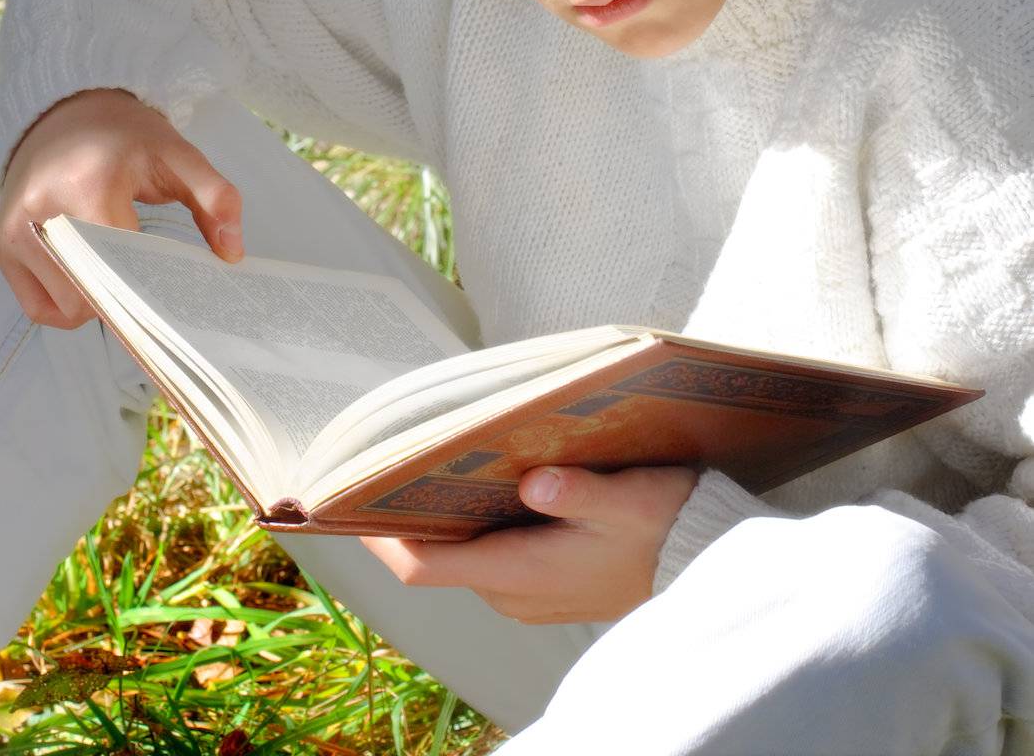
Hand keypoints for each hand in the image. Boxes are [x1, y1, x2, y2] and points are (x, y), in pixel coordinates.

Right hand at [0, 88, 243, 328]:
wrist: (68, 113)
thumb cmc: (128, 139)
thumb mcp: (179, 156)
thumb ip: (217, 198)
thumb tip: (233, 253)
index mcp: (90, 185)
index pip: (124, 266)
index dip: (155, 288)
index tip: (179, 292)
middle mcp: (43, 210)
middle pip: (95, 296)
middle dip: (130, 298)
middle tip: (154, 284)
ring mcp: (15, 230)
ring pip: (68, 308)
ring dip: (100, 303)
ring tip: (120, 268)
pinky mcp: (1, 245)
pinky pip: (39, 308)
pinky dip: (69, 307)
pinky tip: (92, 279)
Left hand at [360, 462, 697, 623]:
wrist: (707, 561)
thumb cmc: (667, 525)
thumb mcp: (628, 499)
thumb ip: (579, 491)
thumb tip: (533, 484)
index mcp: (521, 572)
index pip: (424, 567)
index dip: (379, 537)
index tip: (346, 500)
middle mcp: (514, 592)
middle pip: (435, 559)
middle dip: (408, 514)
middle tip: (387, 458)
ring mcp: (528, 594)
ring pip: (463, 556)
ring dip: (445, 517)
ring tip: (431, 459)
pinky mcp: (546, 586)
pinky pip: (491, 557)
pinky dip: (476, 525)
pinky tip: (485, 481)